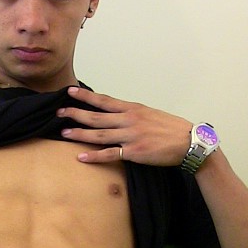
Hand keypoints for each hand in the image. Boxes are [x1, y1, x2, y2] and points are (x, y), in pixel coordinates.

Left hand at [57, 86, 191, 166]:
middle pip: (97, 116)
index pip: (104, 100)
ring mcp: (130, 136)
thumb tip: (116, 114)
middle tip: (59, 112)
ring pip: (100, 134)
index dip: (86, 96)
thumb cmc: (170, 129)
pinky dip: (94, 156)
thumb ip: (132, 114)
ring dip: (80, 133)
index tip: (71, 91)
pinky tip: (81, 156)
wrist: (188, 142)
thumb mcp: (150, 114)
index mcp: (133, 109)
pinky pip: (110, 154)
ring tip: (64, 132)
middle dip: (76, 113)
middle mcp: (129, 120)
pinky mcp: (134, 152)